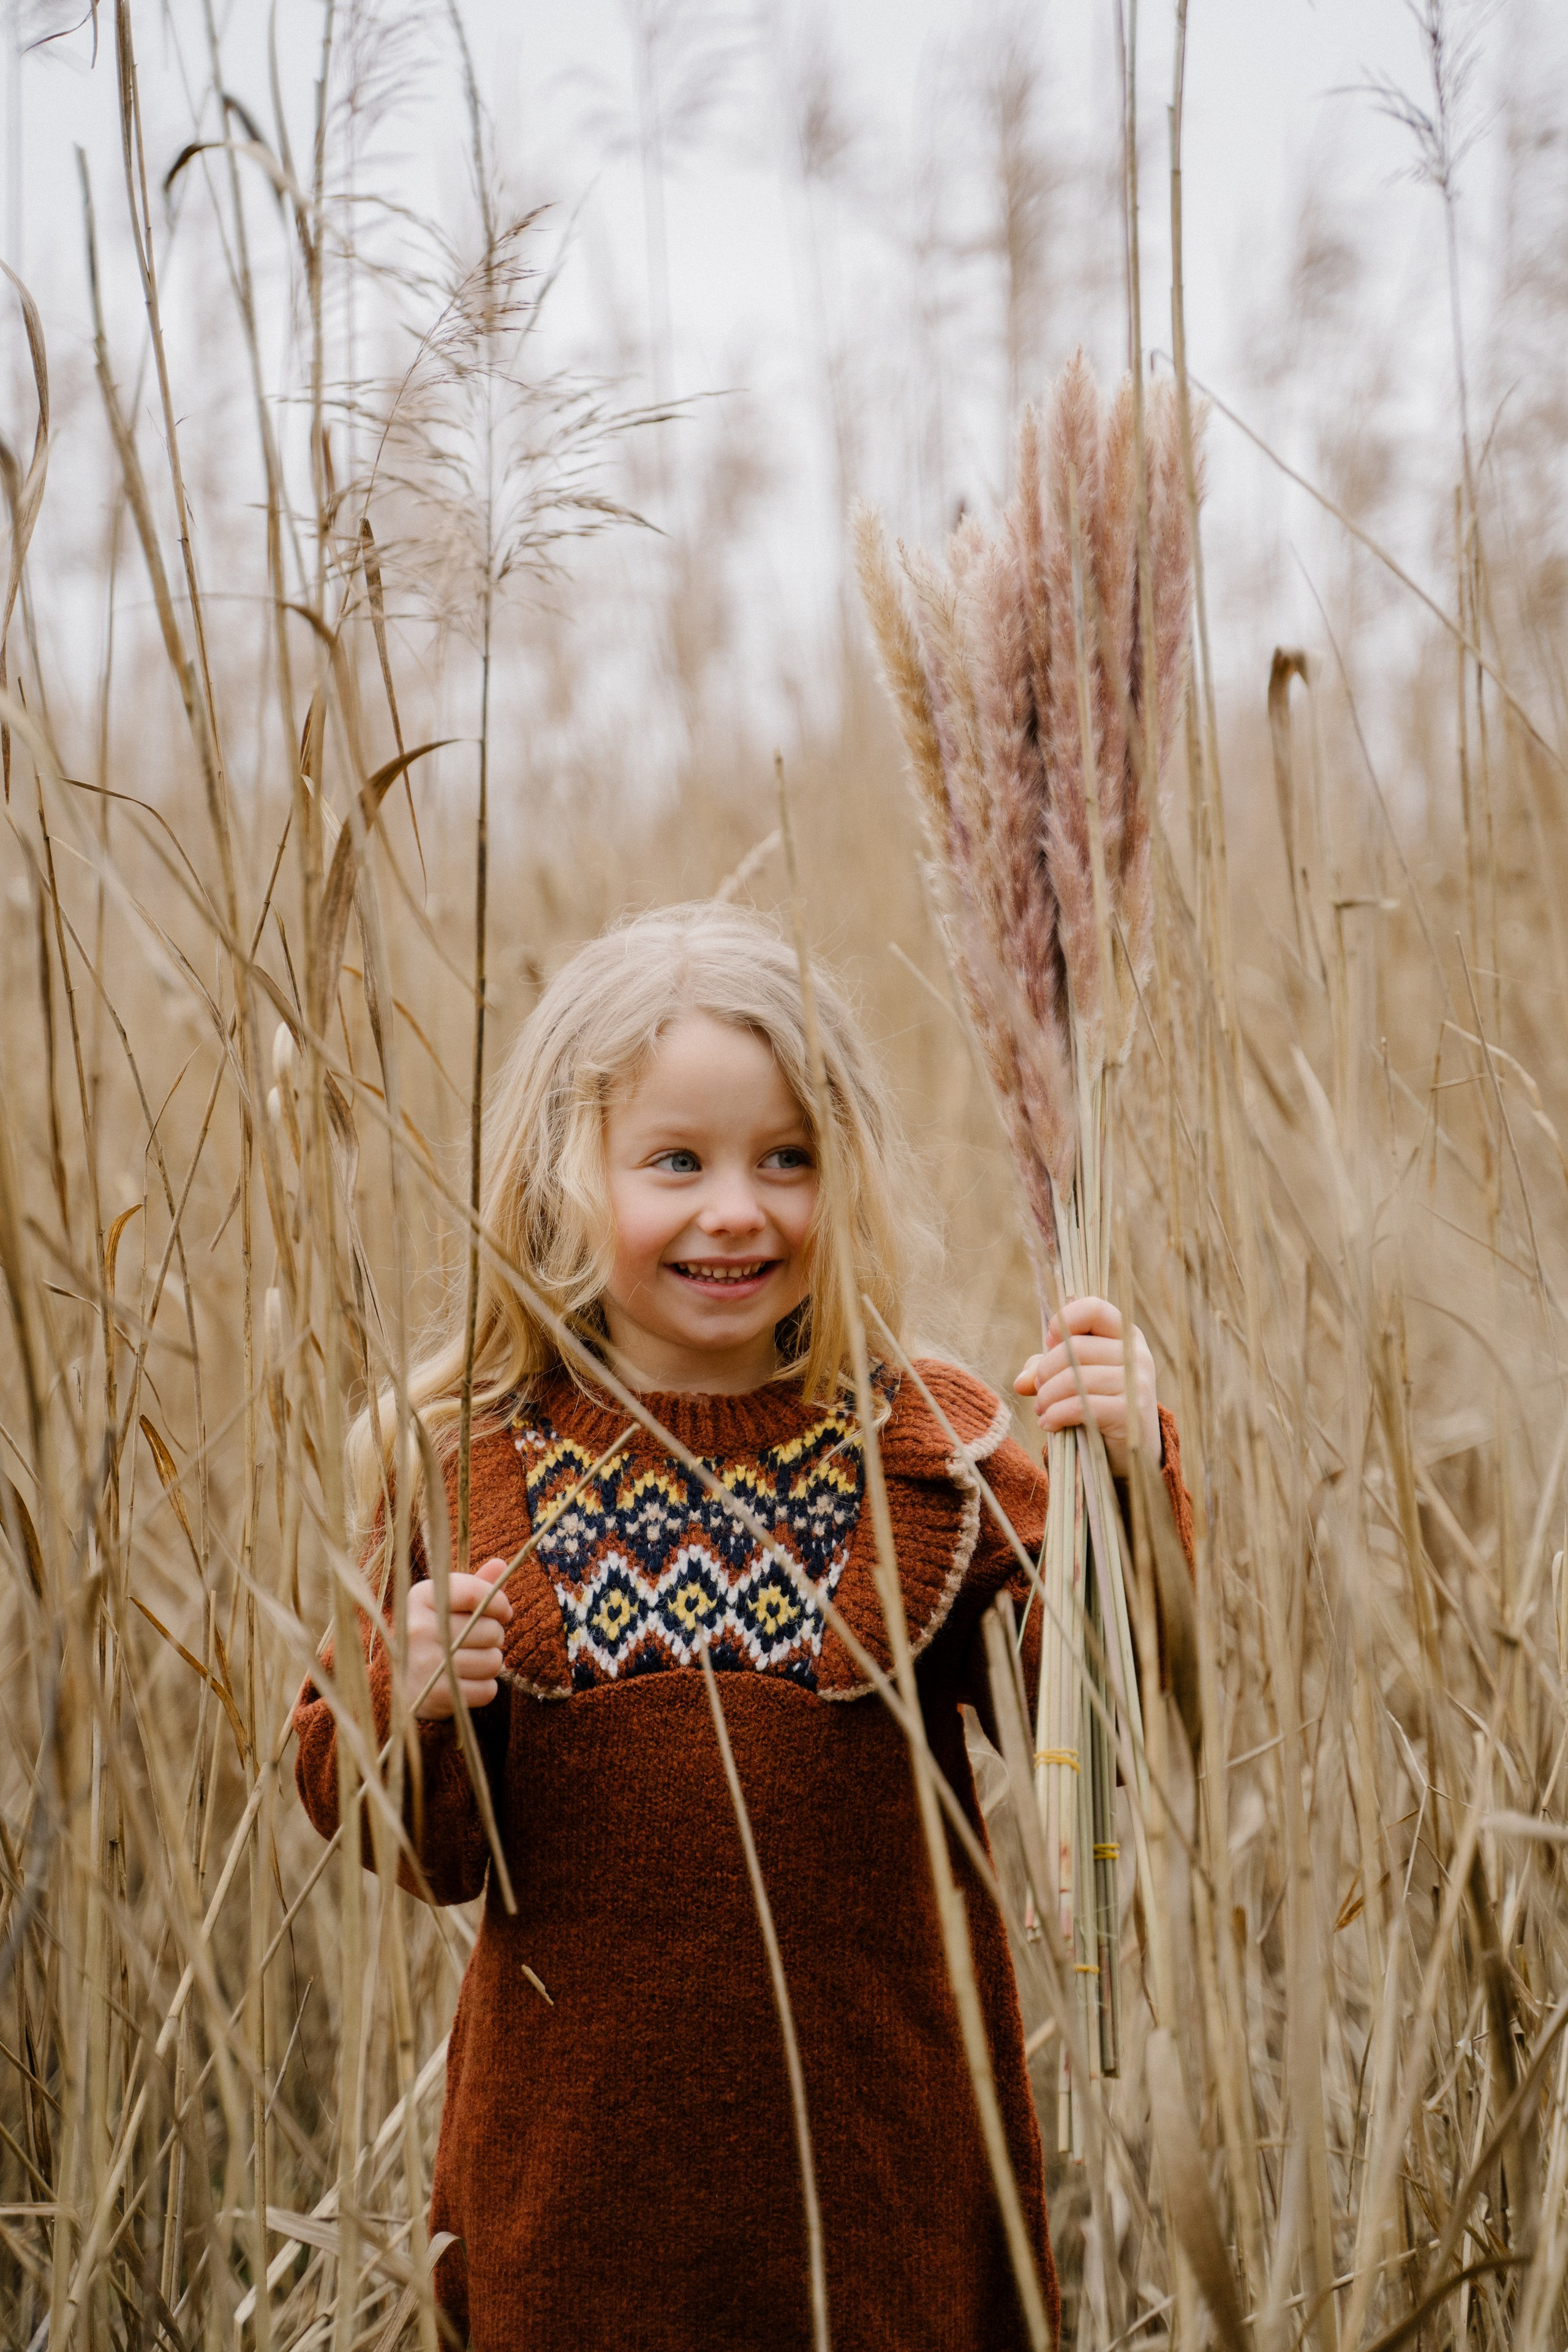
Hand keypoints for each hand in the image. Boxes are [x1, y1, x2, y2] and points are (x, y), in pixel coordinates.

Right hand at [406, 1555, 512, 1719]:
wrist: (395, 1682)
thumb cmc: (430, 1633)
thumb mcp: (445, 1604)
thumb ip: (474, 1586)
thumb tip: (500, 1564)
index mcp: (421, 1597)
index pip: (477, 1593)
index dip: (499, 1604)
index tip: (502, 1612)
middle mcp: (419, 1628)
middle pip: (491, 1630)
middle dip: (494, 1636)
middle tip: (479, 1641)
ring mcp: (424, 1663)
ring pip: (493, 1661)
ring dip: (491, 1663)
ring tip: (473, 1661)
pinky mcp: (433, 1695)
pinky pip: (487, 1690)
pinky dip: (485, 1688)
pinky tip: (468, 1682)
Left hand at [1014, 1296, 1158, 1479]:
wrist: (1135, 1449)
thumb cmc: (1100, 1404)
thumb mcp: (1075, 1378)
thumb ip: (1045, 1369)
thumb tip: (1021, 1381)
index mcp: (1125, 1335)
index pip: (1094, 1308)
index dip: (1064, 1321)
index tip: (1048, 1341)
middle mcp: (1136, 1354)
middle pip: (1074, 1348)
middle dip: (1045, 1371)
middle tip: (1039, 1389)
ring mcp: (1135, 1383)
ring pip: (1073, 1378)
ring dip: (1046, 1397)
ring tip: (1042, 1410)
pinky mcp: (1129, 1413)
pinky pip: (1079, 1406)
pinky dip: (1055, 1415)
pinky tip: (1049, 1424)